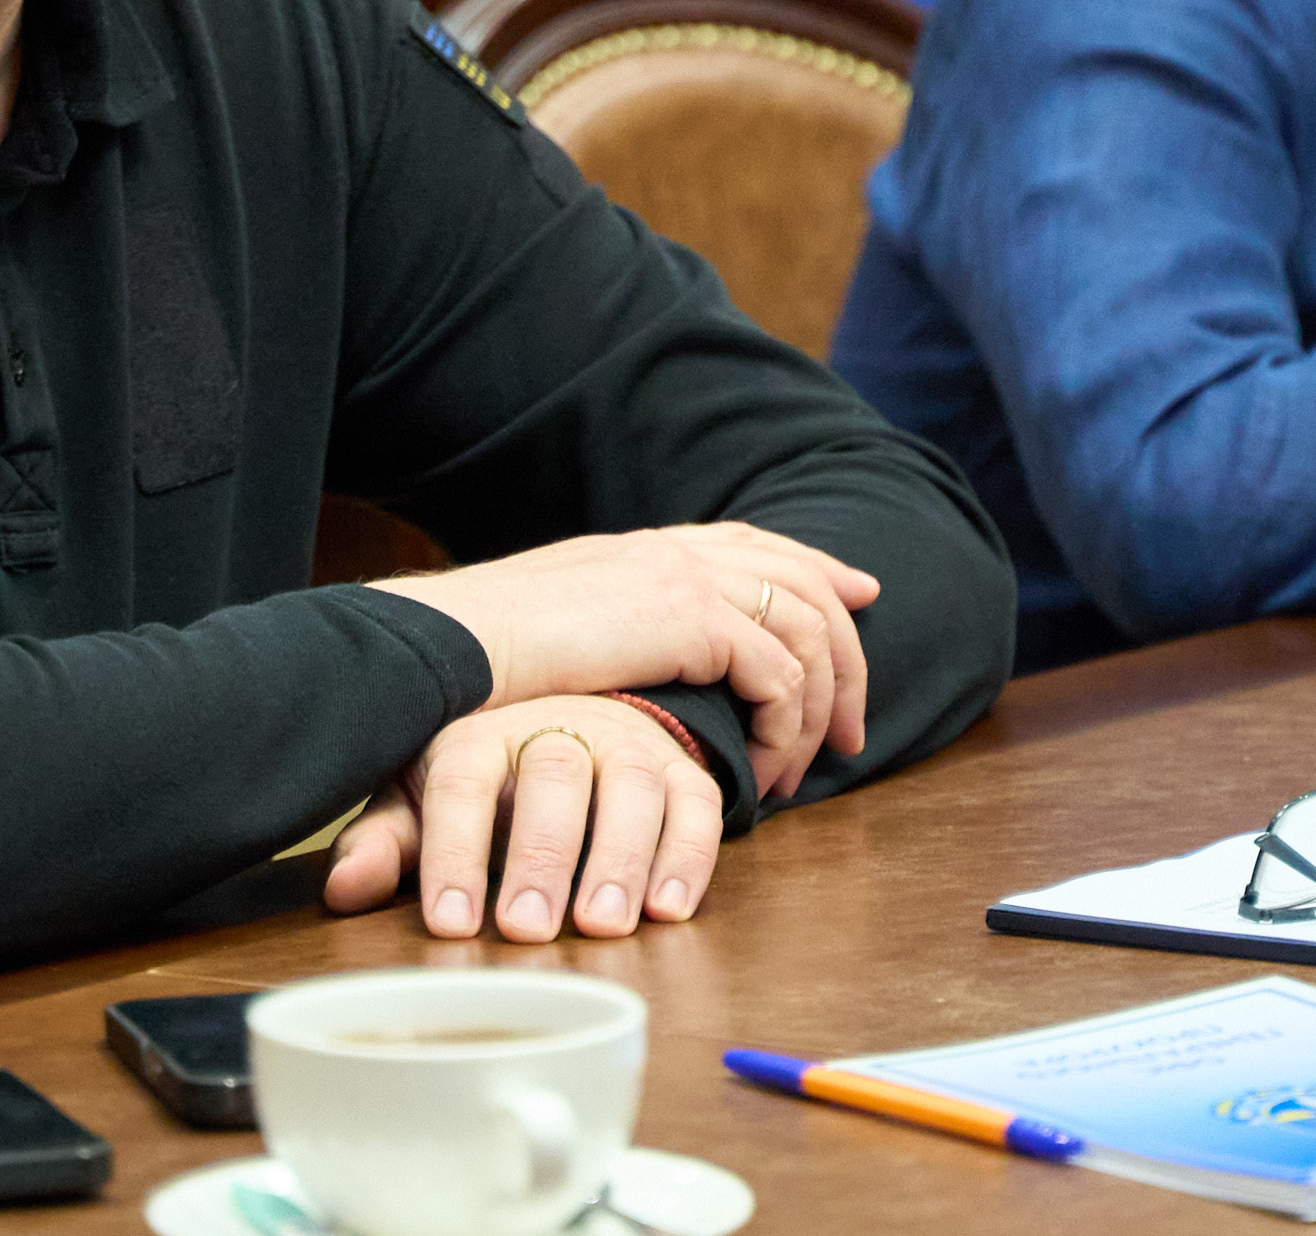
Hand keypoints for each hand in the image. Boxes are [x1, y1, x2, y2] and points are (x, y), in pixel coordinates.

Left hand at [320, 696, 726, 941]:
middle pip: (554, 776)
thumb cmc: (490, 778)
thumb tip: (344, 890)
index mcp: (480, 733)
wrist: (576, 716)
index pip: (462, 782)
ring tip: (605, 924)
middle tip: (530, 928)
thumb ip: (391, 842)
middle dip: (543, 855)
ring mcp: (626, 743)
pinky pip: (697, 802)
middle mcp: (557, 727)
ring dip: (620, 858)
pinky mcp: (680, 767)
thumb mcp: (427, 800)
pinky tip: (669, 908)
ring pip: (633, 786)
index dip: (453, 852)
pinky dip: (687, 856)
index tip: (451, 923)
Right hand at [370, 523, 877, 798]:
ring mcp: (690, 578)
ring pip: (807, 631)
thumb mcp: (556, 630)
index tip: (861, 594)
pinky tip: (763, 774)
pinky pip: (780, 676)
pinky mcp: (695, 621)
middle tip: (854, 728)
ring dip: (820, 708)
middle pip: (804, 581)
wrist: (454, 643)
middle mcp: (677, 551)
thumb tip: (630, 665)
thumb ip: (607, 631)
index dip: (817, 566)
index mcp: (646, 547)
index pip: (756, 543)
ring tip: (806, 772)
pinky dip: (785, 730)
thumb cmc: (483, 654)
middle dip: (847, 653)